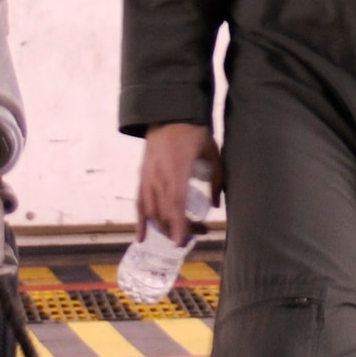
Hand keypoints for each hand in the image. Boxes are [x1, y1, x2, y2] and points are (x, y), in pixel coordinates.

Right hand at [138, 123, 222, 245]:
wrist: (168, 114)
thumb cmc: (193, 132)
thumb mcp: (212, 152)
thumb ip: (217, 179)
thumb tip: (216, 206)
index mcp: (177, 169)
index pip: (176, 203)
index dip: (178, 224)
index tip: (182, 242)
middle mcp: (159, 176)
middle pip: (164, 211)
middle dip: (179, 228)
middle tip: (200, 233)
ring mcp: (148, 177)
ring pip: (151, 210)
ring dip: (164, 227)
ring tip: (180, 235)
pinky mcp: (142, 177)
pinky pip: (139, 202)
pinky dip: (140, 221)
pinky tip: (141, 238)